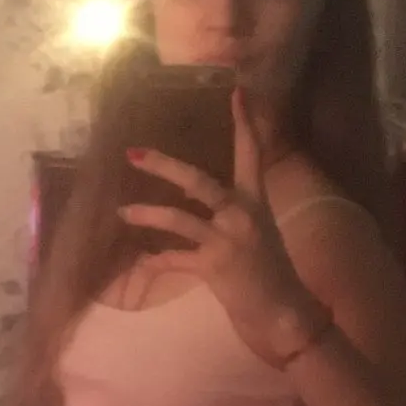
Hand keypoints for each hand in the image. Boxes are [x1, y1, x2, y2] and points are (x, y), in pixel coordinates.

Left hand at [118, 88, 330, 367]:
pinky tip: (141, 263)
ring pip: (179, 220)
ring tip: (122, 212)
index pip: (251, 154)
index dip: (244, 123)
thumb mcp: (256, 232)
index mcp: (255, 201)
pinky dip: (157, 262)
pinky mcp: (214, 267)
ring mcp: (227, 240)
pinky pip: (175, 260)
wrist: (282, 311)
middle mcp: (241, 215)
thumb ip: (229, 212)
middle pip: (198, 181)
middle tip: (133, 153)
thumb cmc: (268, 271)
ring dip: (147, 215)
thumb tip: (192, 196)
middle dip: (164, 166)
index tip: (235, 93)